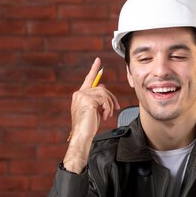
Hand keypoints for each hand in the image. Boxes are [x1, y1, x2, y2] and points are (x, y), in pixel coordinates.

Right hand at [63, 58, 119, 172]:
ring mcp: (82, 95)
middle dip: (111, 98)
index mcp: (79, 95)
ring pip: (104, 93)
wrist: (82, 135)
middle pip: (101, 88)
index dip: (94, 69)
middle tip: (116, 108)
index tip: (98, 60)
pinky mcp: (87, 99)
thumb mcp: (95, 110)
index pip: (89, 79)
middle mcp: (79, 93)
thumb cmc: (88, 126)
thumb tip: (103, 87)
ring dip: (109, 105)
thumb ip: (98, 98)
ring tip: (108, 114)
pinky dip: (108, 108)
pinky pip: (104, 99)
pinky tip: (105, 115)